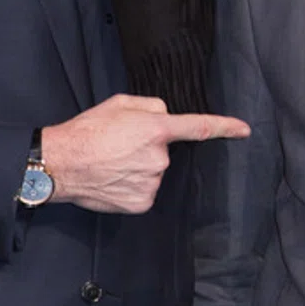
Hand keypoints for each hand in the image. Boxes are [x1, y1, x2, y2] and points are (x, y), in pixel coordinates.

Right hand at [42, 94, 249, 212]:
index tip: (244, 130)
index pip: (199, 127)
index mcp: (156, 129)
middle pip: (165, 152)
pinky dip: (132, 186)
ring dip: (139, 167)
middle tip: (120, 145)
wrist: (61, 164)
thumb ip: (151, 106)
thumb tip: (166, 116)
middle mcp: (159, 158)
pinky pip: (145, 191)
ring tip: (112, 163)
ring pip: (154, 172)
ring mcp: (152, 182)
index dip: (225, 127)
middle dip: (149, 147)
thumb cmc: (87, 131)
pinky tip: (113, 179)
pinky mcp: (141, 202)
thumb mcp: (119, 104)